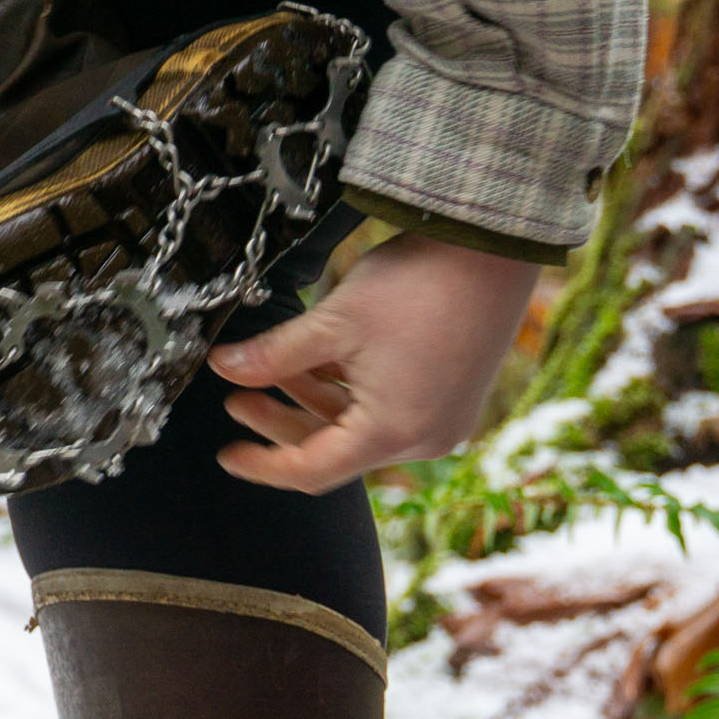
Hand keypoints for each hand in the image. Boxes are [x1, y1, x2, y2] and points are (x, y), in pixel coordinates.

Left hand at [208, 233, 542, 493]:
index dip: (262, 465)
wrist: (494, 246)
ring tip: (274, 368)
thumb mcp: (333, 321)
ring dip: (313, 402)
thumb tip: (223, 367)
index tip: (227, 455)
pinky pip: (388, 411)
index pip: (311, 471)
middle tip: (238, 398)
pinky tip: (319, 361)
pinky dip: (350, 393)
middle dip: (282, 425)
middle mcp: (424, 439)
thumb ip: (274, 354)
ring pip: (360, 429)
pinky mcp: (453, 399)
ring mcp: (443, 420)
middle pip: (335, 452)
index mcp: (393, 431)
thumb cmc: (420, 282)